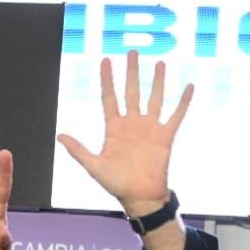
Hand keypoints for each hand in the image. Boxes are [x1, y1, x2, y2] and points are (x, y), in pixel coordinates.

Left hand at [57, 50, 192, 217]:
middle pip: (132, 91)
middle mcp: (132, 123)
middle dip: (131, 72)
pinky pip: (176, 115)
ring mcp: (150, 128)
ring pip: (154, 98)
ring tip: (159, 63)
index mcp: (114, 128)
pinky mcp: (165, 136)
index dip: (107, 79)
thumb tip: (59, 136)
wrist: (140, 197)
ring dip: (157, 81)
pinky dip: (183, 101)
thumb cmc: (116, 184)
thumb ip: (78, 150)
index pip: (110, 97)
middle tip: (132, 52)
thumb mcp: (94, 166)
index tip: (105, 60)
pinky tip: (189, 86)